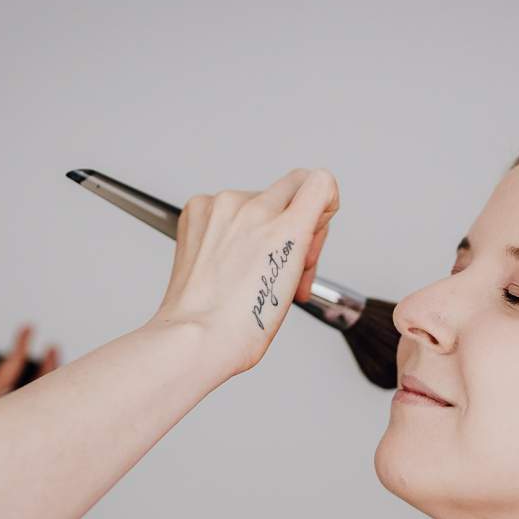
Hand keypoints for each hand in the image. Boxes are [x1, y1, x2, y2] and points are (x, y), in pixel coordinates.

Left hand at [0, 326, 58, 440]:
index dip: (18, 378)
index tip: (30, 355)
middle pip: (15, 406)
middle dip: (42, 383)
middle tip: (57, 355)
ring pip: (18, 402)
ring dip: (41, 373)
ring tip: (54, 347)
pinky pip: (2, 386)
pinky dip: (17, 359)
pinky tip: (24, 338)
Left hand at [149, 167, 339, 377]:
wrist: (196, 335)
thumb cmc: (242, 324)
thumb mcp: (295, 278)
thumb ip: (307, 233)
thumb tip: (309, 214)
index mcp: (286, 230)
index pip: (320, 182)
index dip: (322, 207)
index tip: (312, 227)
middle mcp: (253, 209)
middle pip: (292, 190)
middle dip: (293, 222)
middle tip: (282, 259)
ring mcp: (222, 206)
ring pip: (258, 199)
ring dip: (259, 225)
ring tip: (251, 266)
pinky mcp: (198, 209)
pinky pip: (226, 204)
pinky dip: (230, 226)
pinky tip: (228, 257)